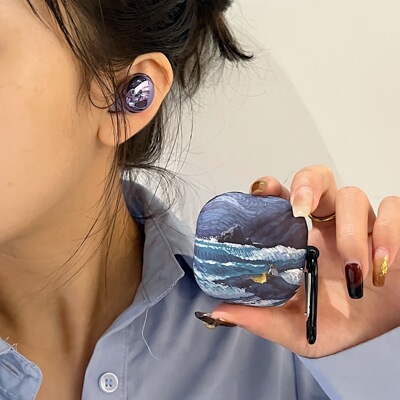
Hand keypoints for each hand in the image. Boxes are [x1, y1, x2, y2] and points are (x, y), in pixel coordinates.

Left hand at [211, 165, 399, 357]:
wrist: (382, 332)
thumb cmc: (338, 321)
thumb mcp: (298, 328)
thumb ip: (263, 320)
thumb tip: (220, 313)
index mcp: (302, 239)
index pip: (284, 200)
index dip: (271, 189)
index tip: (261, 191)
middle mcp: (329, 224)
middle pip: (317, 179)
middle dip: (307, 185)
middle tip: (302, 210)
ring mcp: (361, 223)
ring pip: (354, 196)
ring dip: (351, 231)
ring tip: (353, 267)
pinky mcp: (393, 229)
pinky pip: (394, 211)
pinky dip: (388, 234)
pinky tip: (383, 265)